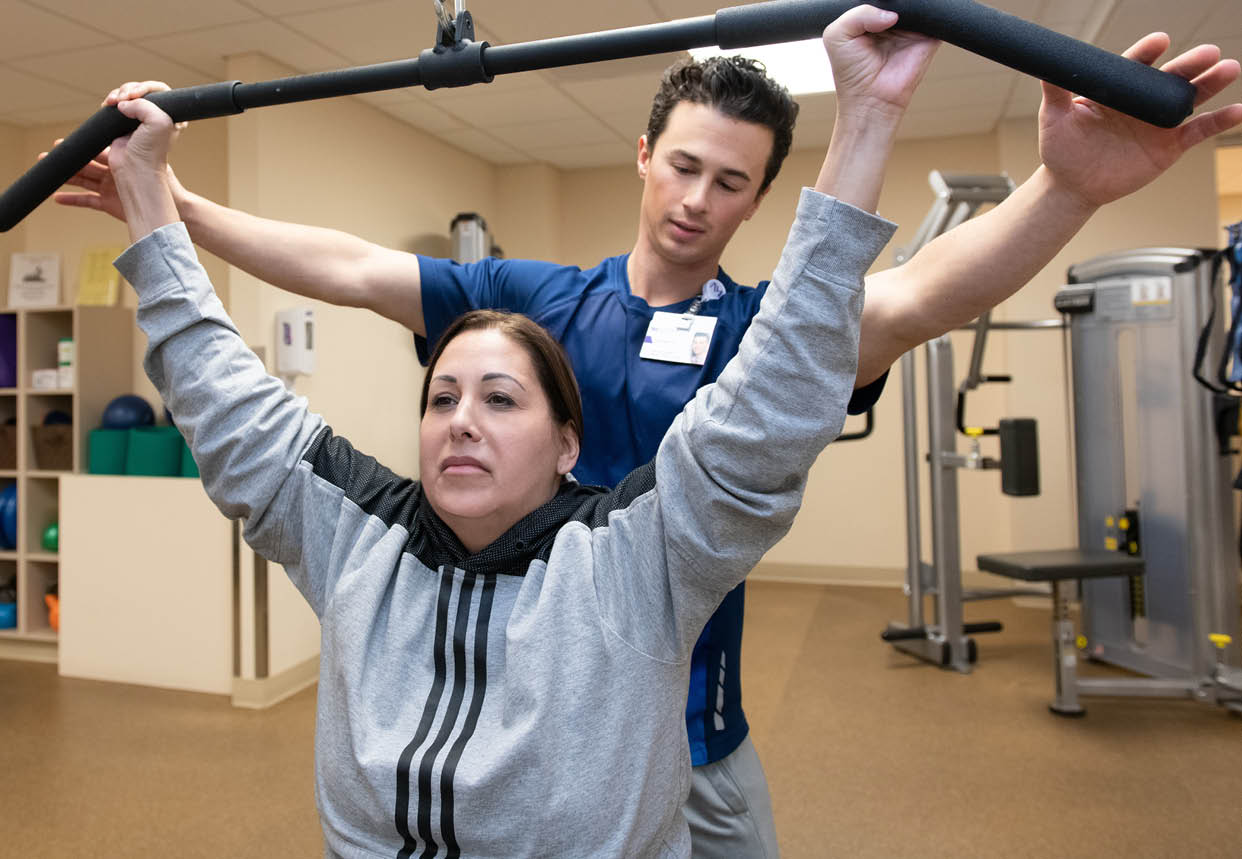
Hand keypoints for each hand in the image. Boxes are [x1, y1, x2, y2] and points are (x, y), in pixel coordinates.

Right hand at [46, 81, 184, 220]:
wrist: (148, 183)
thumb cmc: (152, 155)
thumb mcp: (156, 121)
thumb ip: (142, 106)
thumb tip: (124, 104)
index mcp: (127, 152)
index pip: (105, 143)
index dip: (90, 138)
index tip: (73, 137)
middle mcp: (119, 169)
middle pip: (90, 161)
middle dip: (72, 155)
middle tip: (56, 147)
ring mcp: (113, 187)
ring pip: (83, 179)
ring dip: (66, 174)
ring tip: (48, 165)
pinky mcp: (109, 203)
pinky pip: (86, 201)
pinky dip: (71, 199)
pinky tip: (56, 196)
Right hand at [109, 96, 177, 183]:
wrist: (134, 168)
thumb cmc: (150, 151)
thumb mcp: (158, 122)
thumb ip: (144, 104)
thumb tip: (123, 104)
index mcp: (170, 115)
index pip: (161, 90)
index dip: (146, 88)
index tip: (135, 95)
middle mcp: (155, 116)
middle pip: (141, 90)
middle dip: (128, 89)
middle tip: (122, 99)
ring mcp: (138, 120)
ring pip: (126, 95)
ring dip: (117, 94)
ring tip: (112, 102)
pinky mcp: (123, 124)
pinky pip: (116, 105)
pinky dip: (110, 102)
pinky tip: (107, 105)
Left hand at [821, 5, 938, 126]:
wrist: (870, 100)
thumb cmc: (851, 74)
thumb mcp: (837, 35)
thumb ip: (858, 13)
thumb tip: (891, 14)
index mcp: (869, 16)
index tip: (871, 2)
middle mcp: (891, 20)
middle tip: (882, 16)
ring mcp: (911, 27)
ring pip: (915, 3)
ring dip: (909, 4)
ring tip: (892, 22)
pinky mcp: (929, 36)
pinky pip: (935, 17)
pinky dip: (928, 14)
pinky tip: (909, 23)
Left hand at [1039, 34, 1241, 209]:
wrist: (1073, 185)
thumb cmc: (1062, 149)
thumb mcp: (1054, 118)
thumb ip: (1055, 92)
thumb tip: (1045, 66)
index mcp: (1117, 89)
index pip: (1135, 66)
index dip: (1147, 54)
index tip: (1159, 41)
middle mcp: (1142, 101)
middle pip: (1170, 78)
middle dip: (1190, 64)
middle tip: (1209, 52)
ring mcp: (1158, 122)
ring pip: (1189, 99)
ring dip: (1211, 84)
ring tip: (1229, 68)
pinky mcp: (1170, 145)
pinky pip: (1198, 131)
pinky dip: (1218, 122)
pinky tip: (1237, 111)